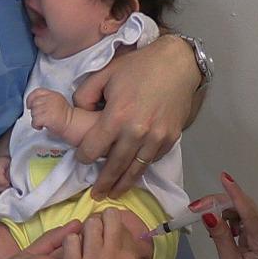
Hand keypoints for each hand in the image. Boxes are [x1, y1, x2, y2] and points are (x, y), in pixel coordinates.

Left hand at [26, 88, 71, 133]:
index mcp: (53, 94)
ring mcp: (49, 108)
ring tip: (42, 123)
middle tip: (39, 117)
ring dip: (35, 119)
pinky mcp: (47, 117)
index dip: (30, 99)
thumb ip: (46, 99)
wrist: (72, 125)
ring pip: (33, 113)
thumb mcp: (57, 102)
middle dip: (34, 112)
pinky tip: (41, 127)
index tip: (29, 105)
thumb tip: (33, 103)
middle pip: (34, 103)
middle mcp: (51, 99)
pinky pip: (35, 121)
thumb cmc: (65, 117)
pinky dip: (36, 125)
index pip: (37, 92)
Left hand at [59, 210, 148, 258]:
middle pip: (110, 218)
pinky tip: (72, 252)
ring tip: (86, 240)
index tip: (116, 238)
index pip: (127, 230)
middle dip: (106, 221)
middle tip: (101, 231)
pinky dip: (72, 242)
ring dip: (89, 229)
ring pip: (90, 225)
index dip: (120, 232)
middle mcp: (113, 253)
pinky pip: (70, 241)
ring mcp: (91, 258)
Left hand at [73, 35, 196, 197]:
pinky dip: (142, 167)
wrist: (177, 63)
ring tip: (114, 193)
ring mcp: (156, 138)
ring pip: (136, 169)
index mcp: (116, 117)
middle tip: (96, 195)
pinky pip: (152, 159)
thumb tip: (80, 112)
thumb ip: (85, 95)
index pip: (93, 149)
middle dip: (103, 182)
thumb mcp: (104, 74)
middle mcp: (136, 133)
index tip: (82, 158)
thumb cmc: (138, 66)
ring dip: (124, 184)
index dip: (84, 156)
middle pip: (115, 166)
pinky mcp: (170, 139)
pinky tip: (135, 172)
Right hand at [202, 174, 257, 258]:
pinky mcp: (254, 245)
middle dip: (223, 202)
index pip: (249, 212)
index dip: (235, 194)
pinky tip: (214, 226)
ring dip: (223, 212)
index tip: (224, 177)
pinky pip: (241, 226)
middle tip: (198, 205)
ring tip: (202, 215)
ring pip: (242, 216)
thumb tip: (210, 214)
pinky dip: (227, 222)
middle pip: (246, 211)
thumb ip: (221, 239)